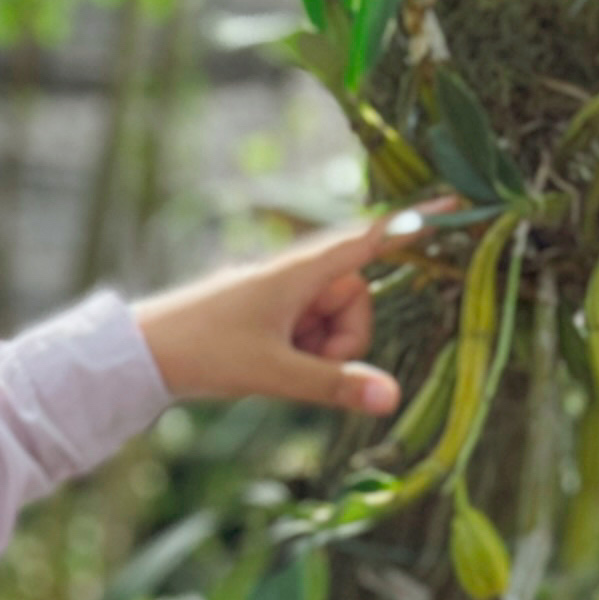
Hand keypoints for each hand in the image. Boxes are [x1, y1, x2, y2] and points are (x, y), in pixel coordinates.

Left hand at [132, 207, 433, 414]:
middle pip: (358, 304)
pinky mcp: (273, 317)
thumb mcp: (273, 373)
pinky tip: (265, 364)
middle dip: (341, 341)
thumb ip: (335, 386)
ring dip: (319, 353)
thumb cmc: (203, 350)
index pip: (371, 239)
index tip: (457, 201)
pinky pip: (312, 338)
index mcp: (301, 270)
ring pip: (336, 328)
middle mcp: (298, 276)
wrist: (141, 354)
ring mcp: (285, 297)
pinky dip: (301, 357)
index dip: (414, 224)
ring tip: (274, 362)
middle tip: (296, 359)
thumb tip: (392, 398)